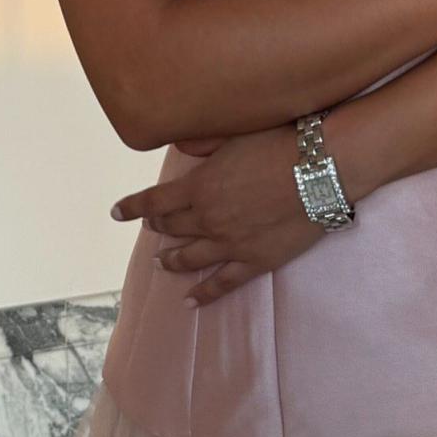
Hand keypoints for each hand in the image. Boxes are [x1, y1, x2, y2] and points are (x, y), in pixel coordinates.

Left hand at [109, 122, 324, 306]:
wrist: (320, 169)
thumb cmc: (280, 142)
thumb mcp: (234, 134)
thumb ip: (204, 145)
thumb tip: (180, 147)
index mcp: (198, 186)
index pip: (154, 201)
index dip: (132, 207)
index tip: (116, 212)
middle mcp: (207, 218)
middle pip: (171, 228)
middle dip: (157, 228)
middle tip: (150, 229)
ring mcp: (230, 243)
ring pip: (190, 258)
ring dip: (172, 260)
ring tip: (161, 263)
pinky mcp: (255, 260)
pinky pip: (223, 283)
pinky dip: (204, 294)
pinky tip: (190, 301)